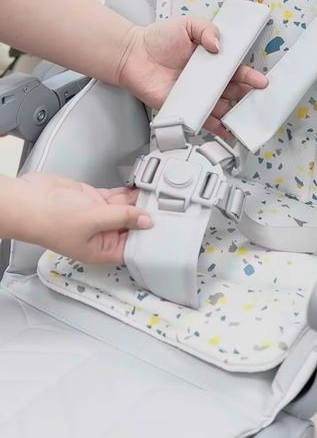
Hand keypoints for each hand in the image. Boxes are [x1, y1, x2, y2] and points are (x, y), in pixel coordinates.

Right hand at [19, 173, 151, 263]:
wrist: (29, 200)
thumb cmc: (50, 220)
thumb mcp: (94, 219)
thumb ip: (122, 217)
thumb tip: (145, 220)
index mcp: (101, 250)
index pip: (132, 248)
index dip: (147, 239)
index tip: (164, 228)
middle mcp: (101, 235)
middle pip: (131, 227)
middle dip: (146, 217)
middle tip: (166, 206)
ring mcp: (97, 216)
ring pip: (125, 210)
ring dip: (138, 203)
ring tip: (156, 193)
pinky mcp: (93, 200)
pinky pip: (116, 197)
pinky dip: (127, 192)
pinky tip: (140, 187)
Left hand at [117, 17, 267, 139]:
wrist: (133, 55)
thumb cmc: (158, 39)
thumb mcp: (187, 24)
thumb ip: (206, 29)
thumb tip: (219, 45)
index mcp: (212, 61)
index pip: (235, 70)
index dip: (249, 77)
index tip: (261, 82)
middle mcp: (207, 80)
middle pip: (233, 91)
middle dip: (246, 96)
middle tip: (256, 100)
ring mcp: (197, 96)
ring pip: (222, 108)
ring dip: (235, 114)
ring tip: (246, 119)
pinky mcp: (185, 108)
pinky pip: (204, 120)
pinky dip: (217, 128)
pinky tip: (228, 133)